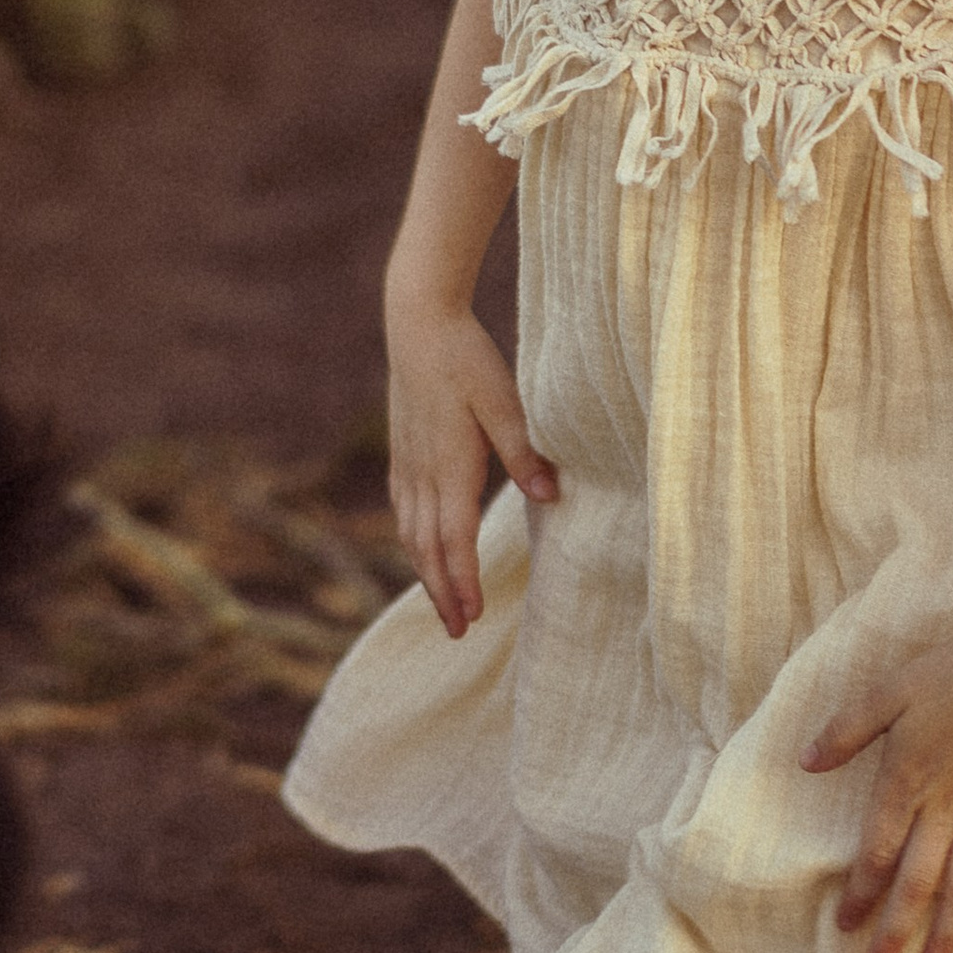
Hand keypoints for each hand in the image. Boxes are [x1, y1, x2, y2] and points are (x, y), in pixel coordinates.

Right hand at [385, 304, 556, 638]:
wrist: (418, 320)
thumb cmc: (466, 356)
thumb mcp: (503, 399)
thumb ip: (525, 449)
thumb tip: (550, 496)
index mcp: (450, 463)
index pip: (454, 537)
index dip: (462, 580)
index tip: (473, 616)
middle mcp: (422, 469)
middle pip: (428, 545)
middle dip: (442, 591)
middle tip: (457, 632)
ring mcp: (407, 459)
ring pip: (411, 530)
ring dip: (425, 571)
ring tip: (441, 602)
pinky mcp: (402, 448)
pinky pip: (402, 507)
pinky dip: (412, 539)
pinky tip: (419, 545)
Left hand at [800, 635, 952, 952]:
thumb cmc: (948, 674)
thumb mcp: (886, 692)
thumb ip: (844, 730)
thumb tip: (804, 764)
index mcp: (906, 781)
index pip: (876, 853)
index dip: (859, 894)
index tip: (844, 927)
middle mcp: (946, 810)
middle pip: (916, 886)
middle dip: (894, 934)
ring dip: (945, 938)